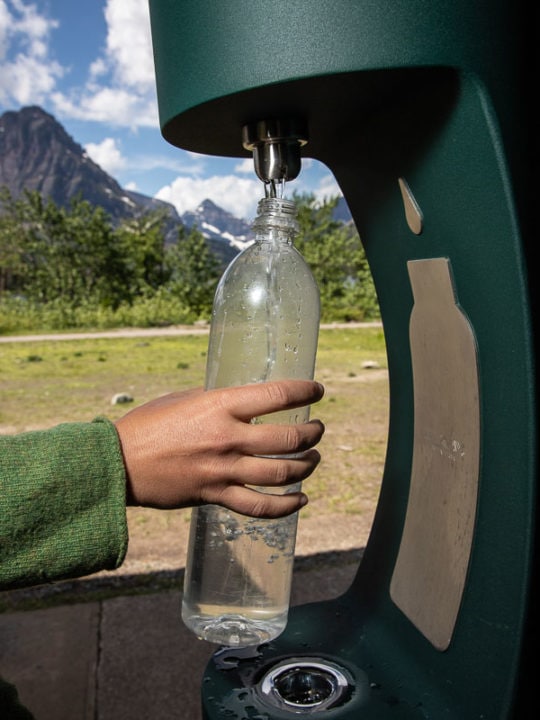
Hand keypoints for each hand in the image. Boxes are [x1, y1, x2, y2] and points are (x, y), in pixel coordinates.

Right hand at [115, 380, 324, 517]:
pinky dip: (286, 506)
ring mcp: (223, 470)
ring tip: (313, 458)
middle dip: (312, 434)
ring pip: (281, 474)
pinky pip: (260, 507)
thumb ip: (217, 401)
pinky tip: (300, 500)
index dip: (305, 391)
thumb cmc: (148, 425)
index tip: (317, 390)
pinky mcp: (216, 496)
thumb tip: (244, 402)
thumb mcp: (183, 399)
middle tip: (317, 429)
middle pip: (288, 439)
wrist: (118, 463)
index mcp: (219, 406)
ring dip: (306, 465)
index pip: (277, 395)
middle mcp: (227, 438)